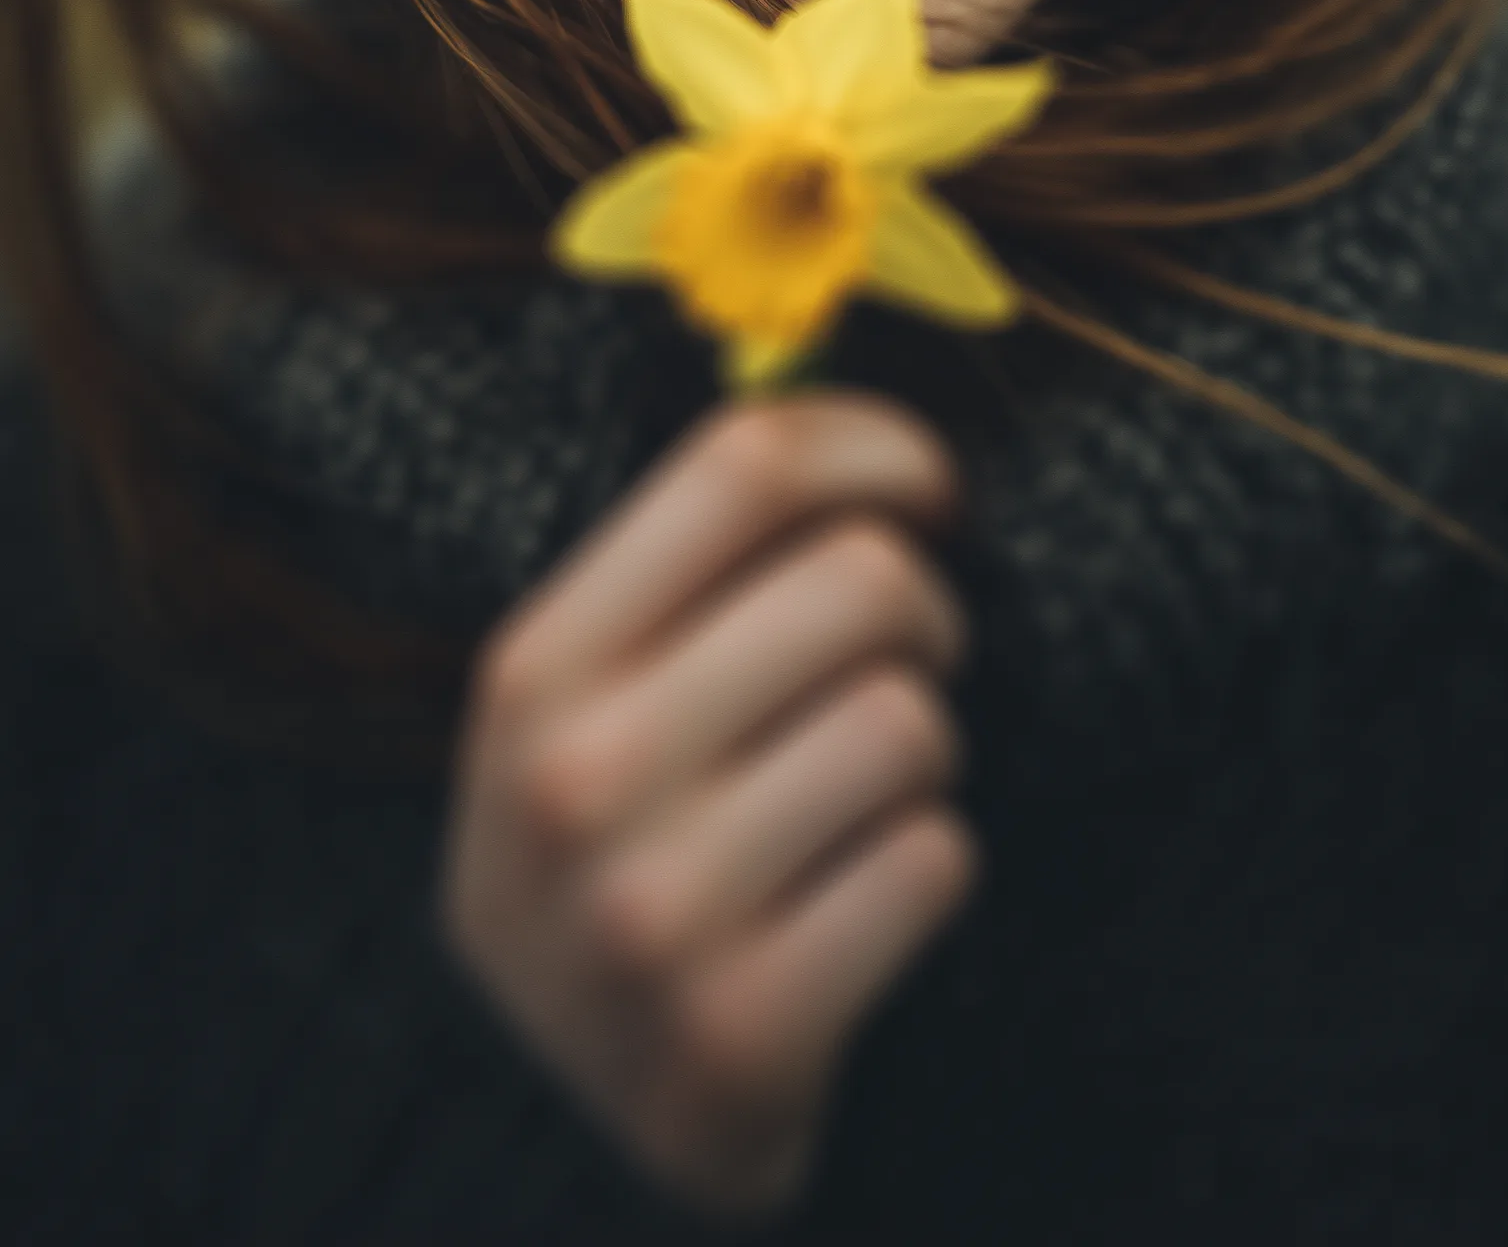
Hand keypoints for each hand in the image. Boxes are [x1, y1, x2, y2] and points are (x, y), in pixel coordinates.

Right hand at [439, 392, 975, 1218]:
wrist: (549, 1128)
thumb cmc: (612, 855)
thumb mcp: (582, 704)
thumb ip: (691, 563)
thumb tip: (860, 420)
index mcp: (533, 665)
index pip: (742, 464)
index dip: (872, 445)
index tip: (929, 487)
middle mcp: (574, 776)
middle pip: (859, 581)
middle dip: (921, 616)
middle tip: (902, 668)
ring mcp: (650, 913)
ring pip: (911, 724)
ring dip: (922, 762)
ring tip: (862, 802)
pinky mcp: (739, 1034)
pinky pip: (933, 865)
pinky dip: (930, 873)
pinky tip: (864, 902)